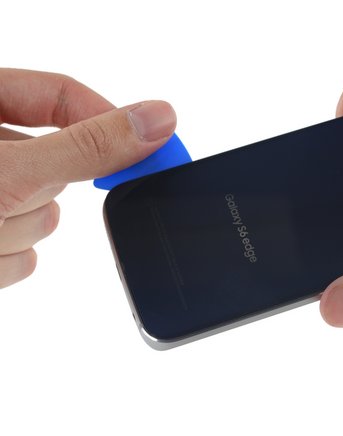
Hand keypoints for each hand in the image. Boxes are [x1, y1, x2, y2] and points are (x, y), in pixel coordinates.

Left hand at [0, 69, 175, 287]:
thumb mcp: (9, 170)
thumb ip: (86, 147)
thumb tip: (157, 120)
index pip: (61, 95)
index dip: (109, 120)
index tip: (157, 148)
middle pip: (57, 164)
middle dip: (40, 193)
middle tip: (5, 202)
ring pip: (43, 215)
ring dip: (17, 232)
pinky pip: (24, 256)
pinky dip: (3, 263)